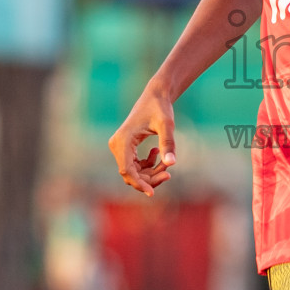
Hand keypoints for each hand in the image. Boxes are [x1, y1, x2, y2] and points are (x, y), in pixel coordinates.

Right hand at [109, 82, 176, 196]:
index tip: (152, 194)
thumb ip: (168, 143)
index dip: (139, 184)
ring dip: (150, 172)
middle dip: (149, 178)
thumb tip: (172, 164)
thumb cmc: (160, 108)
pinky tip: (158, 152)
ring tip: (165, 162)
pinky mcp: (125, 148)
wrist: (155, 96)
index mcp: (123, 141)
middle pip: (130, 174)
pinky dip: (148, 165)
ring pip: (134, 172)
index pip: (127, 171)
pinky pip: (135, 166)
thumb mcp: (167, 125)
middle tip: (169, 173)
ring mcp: (119, 147)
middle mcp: (117, 145)